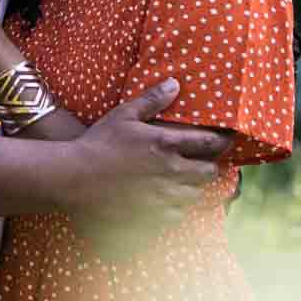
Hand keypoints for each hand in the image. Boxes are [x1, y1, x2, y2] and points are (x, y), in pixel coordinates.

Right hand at [55, 79, 232, 249]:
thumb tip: (175, 83)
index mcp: (166, 144)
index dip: (222, 141)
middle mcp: (171, 171)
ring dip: (193, 187)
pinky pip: (179, 214)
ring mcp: (164, 196)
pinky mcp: (154, 216)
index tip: (225, 140)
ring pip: (196, 195)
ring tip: (183, 181)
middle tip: (202, 162)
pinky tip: (165, 200)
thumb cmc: (97, 143)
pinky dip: (176, 207)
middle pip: (209, 172)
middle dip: (208, 166)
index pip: (210, 143)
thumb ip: (152, 100)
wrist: (74, 178)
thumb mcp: (123, 114)